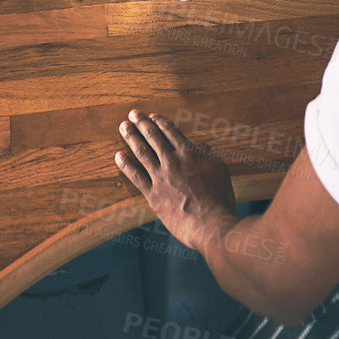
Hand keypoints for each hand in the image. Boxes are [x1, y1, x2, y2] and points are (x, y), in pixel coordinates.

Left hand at [115, 109, 235, 250]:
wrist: (210, 225)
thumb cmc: (219, 198)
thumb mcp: (219, 168)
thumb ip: (205, 153)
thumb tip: (195, 145)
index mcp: (188, 153)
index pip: (170, 131)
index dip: (159, 121)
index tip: (151, 116)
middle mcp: (171, 161)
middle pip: (153, 137)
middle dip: (141, 123)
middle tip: (132, 114)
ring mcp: (160, 178)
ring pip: (141, 152)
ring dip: (131, 137)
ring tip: (123, 127)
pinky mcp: (153, 195)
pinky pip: (135, 177)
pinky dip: (125, 165)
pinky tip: (118, 156)